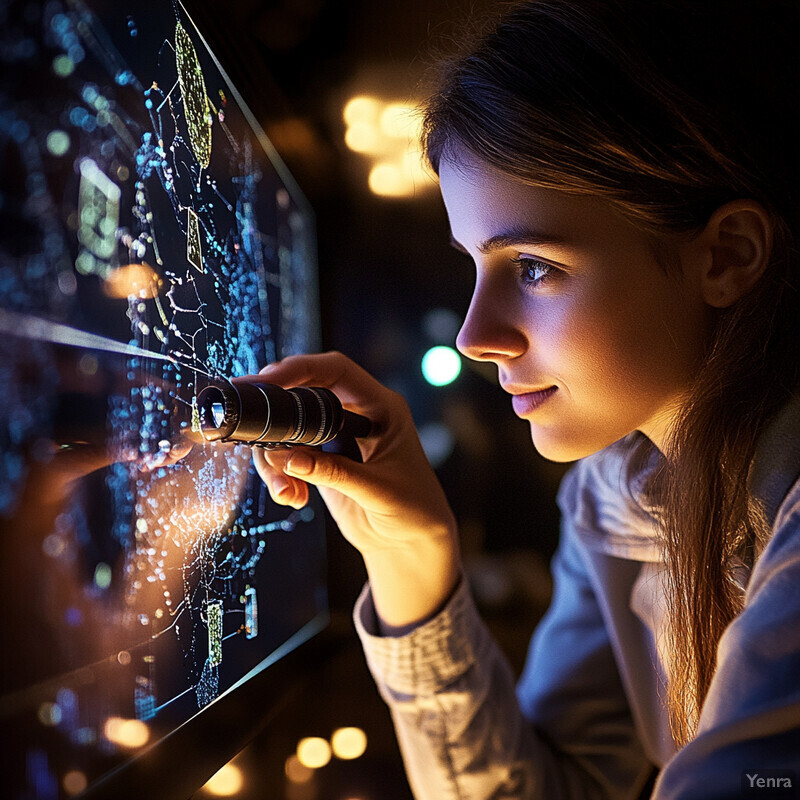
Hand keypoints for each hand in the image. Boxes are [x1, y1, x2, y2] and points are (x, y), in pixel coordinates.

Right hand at [252, 351, 459, 629]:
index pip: (336, 370)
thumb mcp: (378, 491)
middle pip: (303, 392)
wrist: (411, 541)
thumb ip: (334, 473)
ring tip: (286, 491)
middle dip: (274, 411)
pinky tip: (294, 498)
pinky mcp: (321, 460)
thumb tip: (289, 457)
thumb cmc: (413, 510)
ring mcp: (336, 436)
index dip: (300, 368)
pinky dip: (280, 476)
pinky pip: (286, 456)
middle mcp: (357, 414)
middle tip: (248, 426)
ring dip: (275, 458)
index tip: (267, 380)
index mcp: (381, 406)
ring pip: (288, 428)